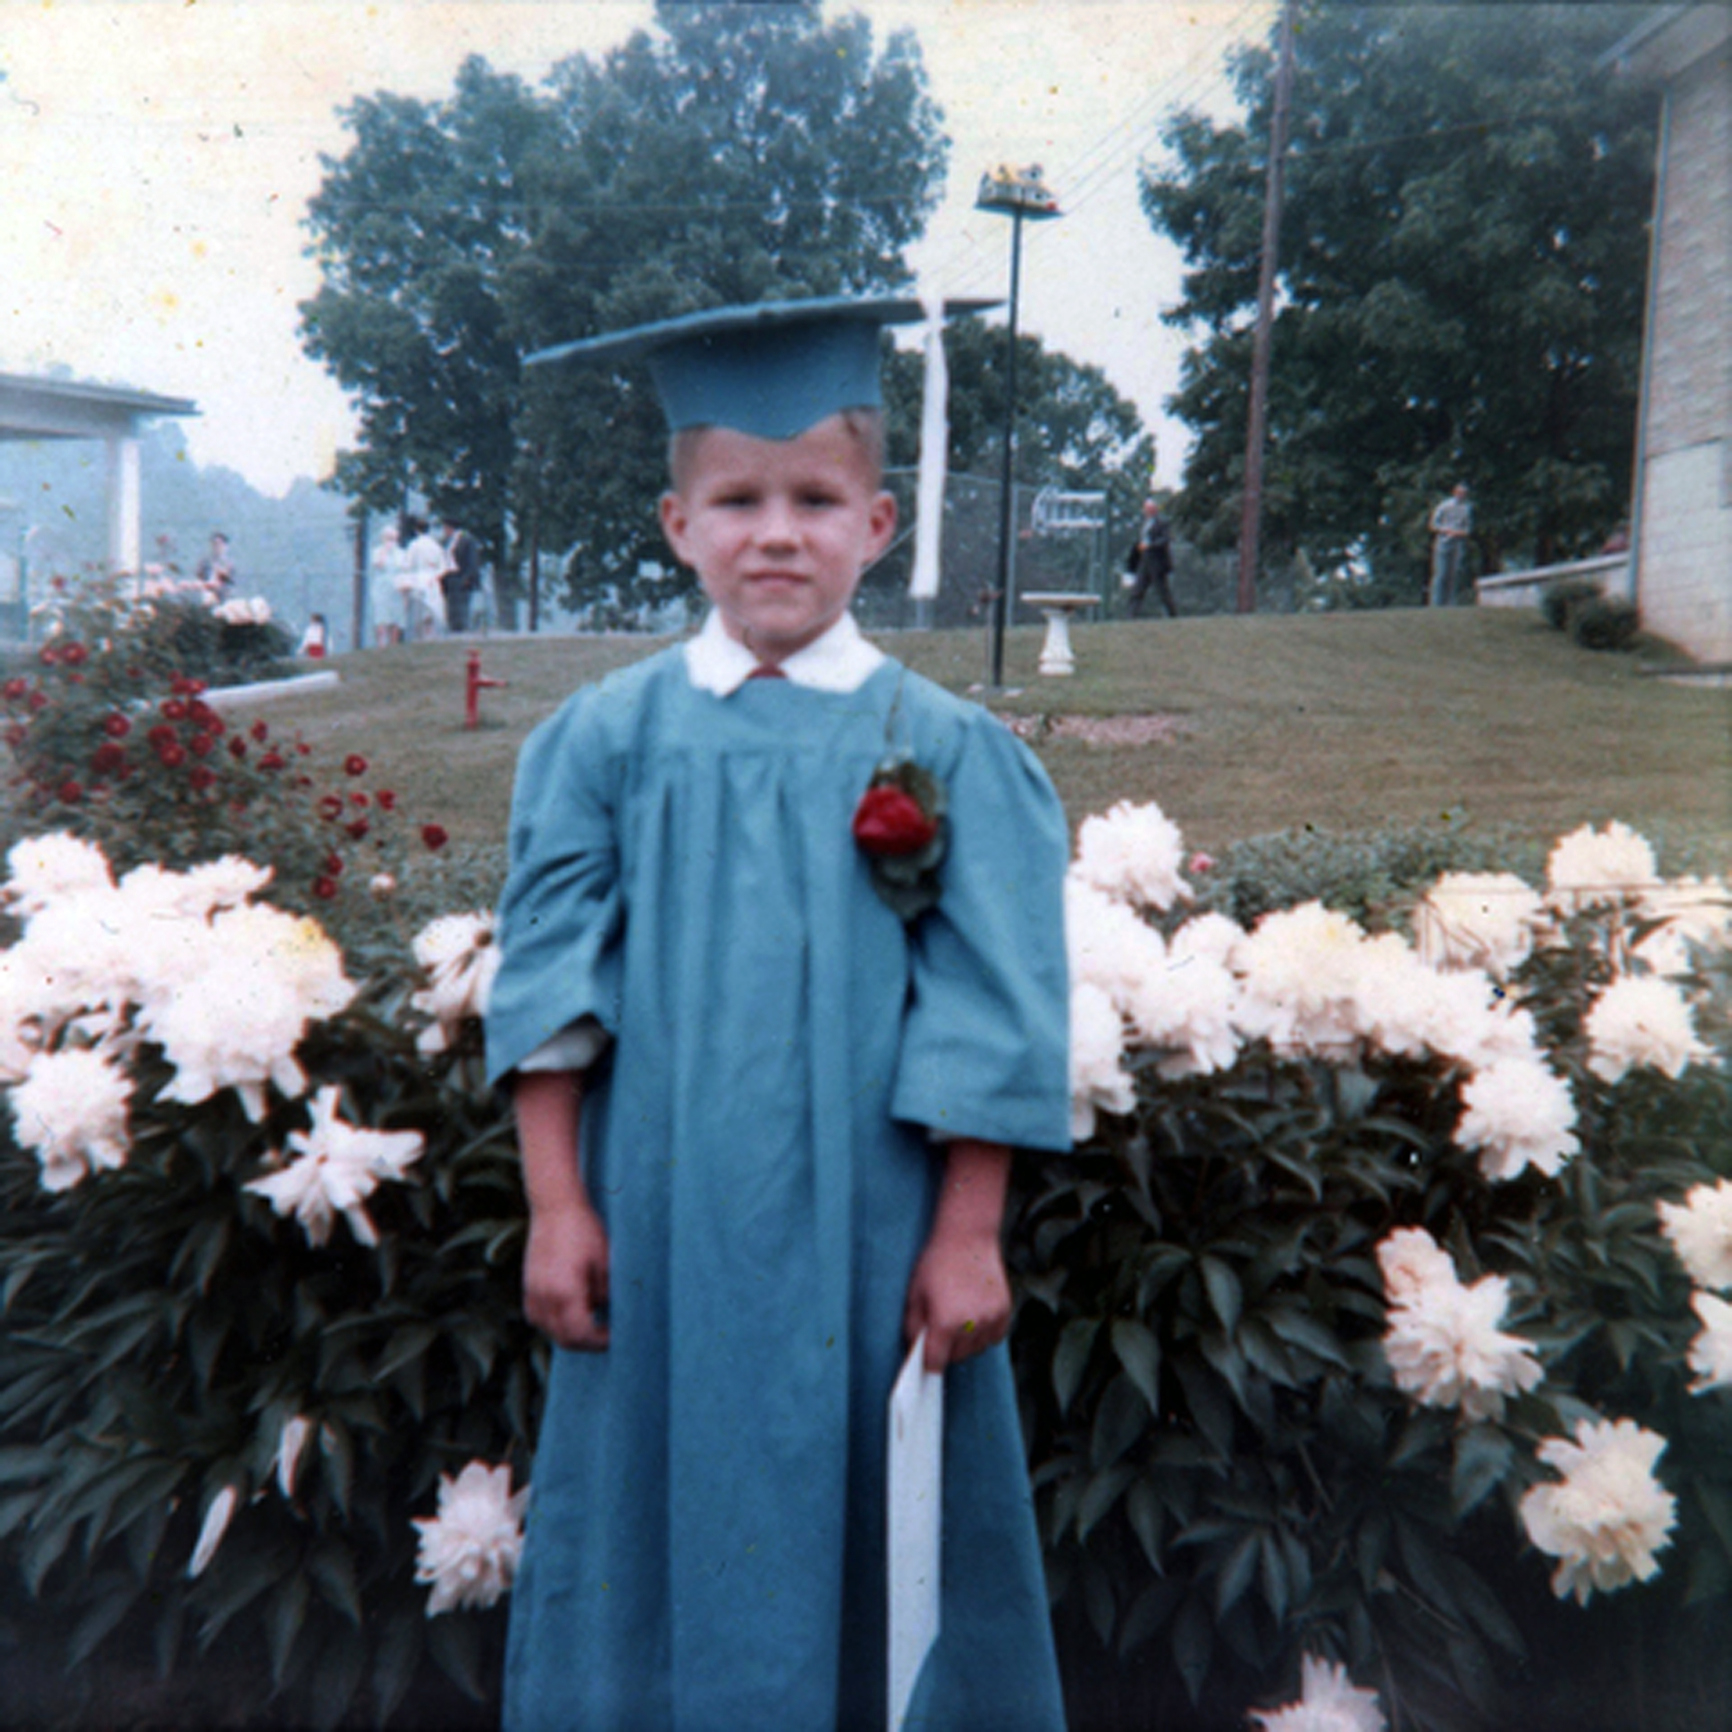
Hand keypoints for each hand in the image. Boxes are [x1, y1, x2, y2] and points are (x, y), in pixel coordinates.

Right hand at [523, 1206, 610, 1350]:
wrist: (555, 1207)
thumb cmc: (584, 1230)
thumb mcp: (605, 1262)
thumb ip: (605, 1293)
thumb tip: (606, 1312)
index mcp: (566, 1292)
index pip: (581, 1334)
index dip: (599, 1342)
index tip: (613, 1338)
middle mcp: (545, 1297)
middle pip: (564, 1338)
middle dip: (586, 1343)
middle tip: (604, 1336)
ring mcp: (532, 1292)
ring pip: (548, 1330)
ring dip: (568, 1334)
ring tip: (589, 1324)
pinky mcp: (527, 1286)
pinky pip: (537, 1318)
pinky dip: (553, 1324)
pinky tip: (568, 1314)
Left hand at [903, 1221, 1011, 1372]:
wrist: (968, 1236)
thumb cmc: (936, 1262)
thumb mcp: (915, 1294)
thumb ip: (913, 1328)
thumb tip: (916, 1351)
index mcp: (946, 1322)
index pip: (935, 1363)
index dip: (927, 1363)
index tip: (923, 1362)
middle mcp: (972, 1325)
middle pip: (956, 1358)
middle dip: (945, 1350)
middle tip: (938, 1328)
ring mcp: (992, 1319)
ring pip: (975, 1350)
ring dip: (965, 1342)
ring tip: (957, 1316)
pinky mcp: (1005, 1312)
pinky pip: (993, 1338)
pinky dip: (983, 1333)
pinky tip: (973, 1314)